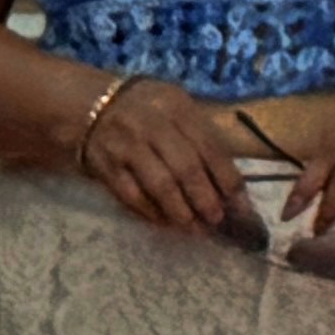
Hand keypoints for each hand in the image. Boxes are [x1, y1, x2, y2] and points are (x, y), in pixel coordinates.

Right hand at [69, 74, 254, 241]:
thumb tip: (231, 183)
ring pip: (160, 185)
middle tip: (216, 220)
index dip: (227, 178)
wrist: (94, 106)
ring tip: (195, 228)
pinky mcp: (107, 167)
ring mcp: (128, 146)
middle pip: (186, 167)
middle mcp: (154, 125)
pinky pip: (133, 196)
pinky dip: (151, 214)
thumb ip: (202, 137)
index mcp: (178, 107)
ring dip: (181, 211)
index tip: (239, 204)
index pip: (210, 146)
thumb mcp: (177, 108)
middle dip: (205, 199)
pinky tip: (165, 223)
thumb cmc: (148, 110)